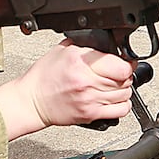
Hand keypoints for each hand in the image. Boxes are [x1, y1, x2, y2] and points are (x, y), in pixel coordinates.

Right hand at [0, 41, 133, 137]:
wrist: (32, 101)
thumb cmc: (43, 77)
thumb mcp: (63, 50)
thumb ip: (86, 45)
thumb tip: (107, 44)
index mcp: (81, 63)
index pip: (120, 66)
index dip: (126, 62)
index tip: (124, 61)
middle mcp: (87, 82)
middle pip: (125, 80)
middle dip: (124, 75)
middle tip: (116, 73)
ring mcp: (90, 100)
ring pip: (125, 94)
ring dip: (123, 89)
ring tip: (113, 85)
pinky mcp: (90, 114)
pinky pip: (120, 111)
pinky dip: (122, 104)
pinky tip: (114, 99)